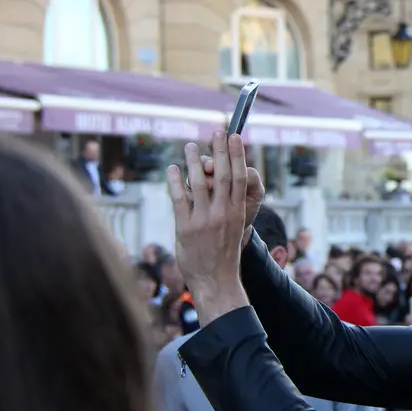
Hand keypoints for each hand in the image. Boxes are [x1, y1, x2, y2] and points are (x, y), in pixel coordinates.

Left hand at [166, 132, 250, 324]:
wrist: (217, 280)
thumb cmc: (224, 253)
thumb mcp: (234, 227)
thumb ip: (228, 206)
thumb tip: (221, 182)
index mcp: (237, 211)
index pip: (240, 176)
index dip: (237, 154)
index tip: (235, 136)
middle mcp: (223, 212)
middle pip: (222, 174)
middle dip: (220, 150)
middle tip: (217, 130)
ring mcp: (204, 220)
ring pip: (200, 183)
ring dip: (194, 161)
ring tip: (189, 145)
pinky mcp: (185, 227)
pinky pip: (179, 199)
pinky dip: (175, 181)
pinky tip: (172, 169)